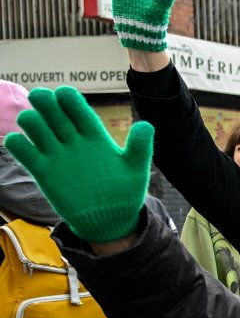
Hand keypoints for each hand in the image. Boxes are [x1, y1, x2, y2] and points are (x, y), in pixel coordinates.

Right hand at [4, 86, 151, 242]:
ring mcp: (56, 154)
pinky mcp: (42, 171)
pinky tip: (25, 147)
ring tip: (40, 132)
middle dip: (43, 100)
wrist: (109, 221)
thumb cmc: (125, 194)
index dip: (67, 97)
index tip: (64, 96)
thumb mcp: (136, 171)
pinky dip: (16, 143)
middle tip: (42, 100)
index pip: (75, 105)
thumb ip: (140, 147)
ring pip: (32, 123)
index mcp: (93, 134)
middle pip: (51, 108)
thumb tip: (145, 125)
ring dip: (30, 120)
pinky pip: (20, 148)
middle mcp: (72, 140)